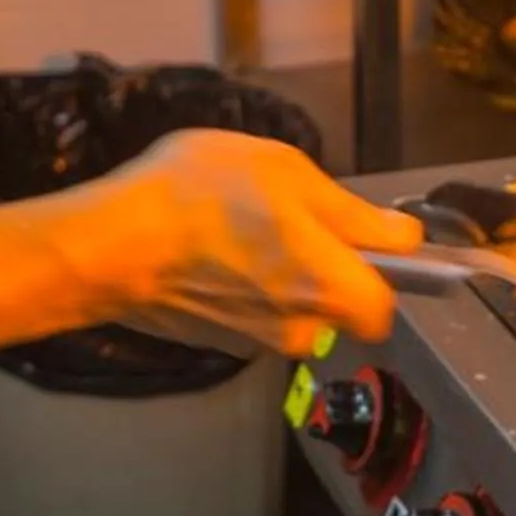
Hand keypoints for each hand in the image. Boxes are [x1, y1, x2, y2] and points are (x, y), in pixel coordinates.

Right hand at [74, 130, 422, 357]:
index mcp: (333, 289)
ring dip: (276, 272)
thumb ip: (353, 214)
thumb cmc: (205, 196)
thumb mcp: (288, 173)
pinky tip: (207, 250)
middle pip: (335, 302)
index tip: (357, 234)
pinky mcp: (215, 342)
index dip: (380, 268)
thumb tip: (403, 238)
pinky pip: (248, 311)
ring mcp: (255, 342)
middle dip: (321, 264)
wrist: (112, 245)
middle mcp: (302, 330)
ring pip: (289, 305)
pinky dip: (238, 286)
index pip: (385, 305)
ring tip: (235, 226)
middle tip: (283, 215)